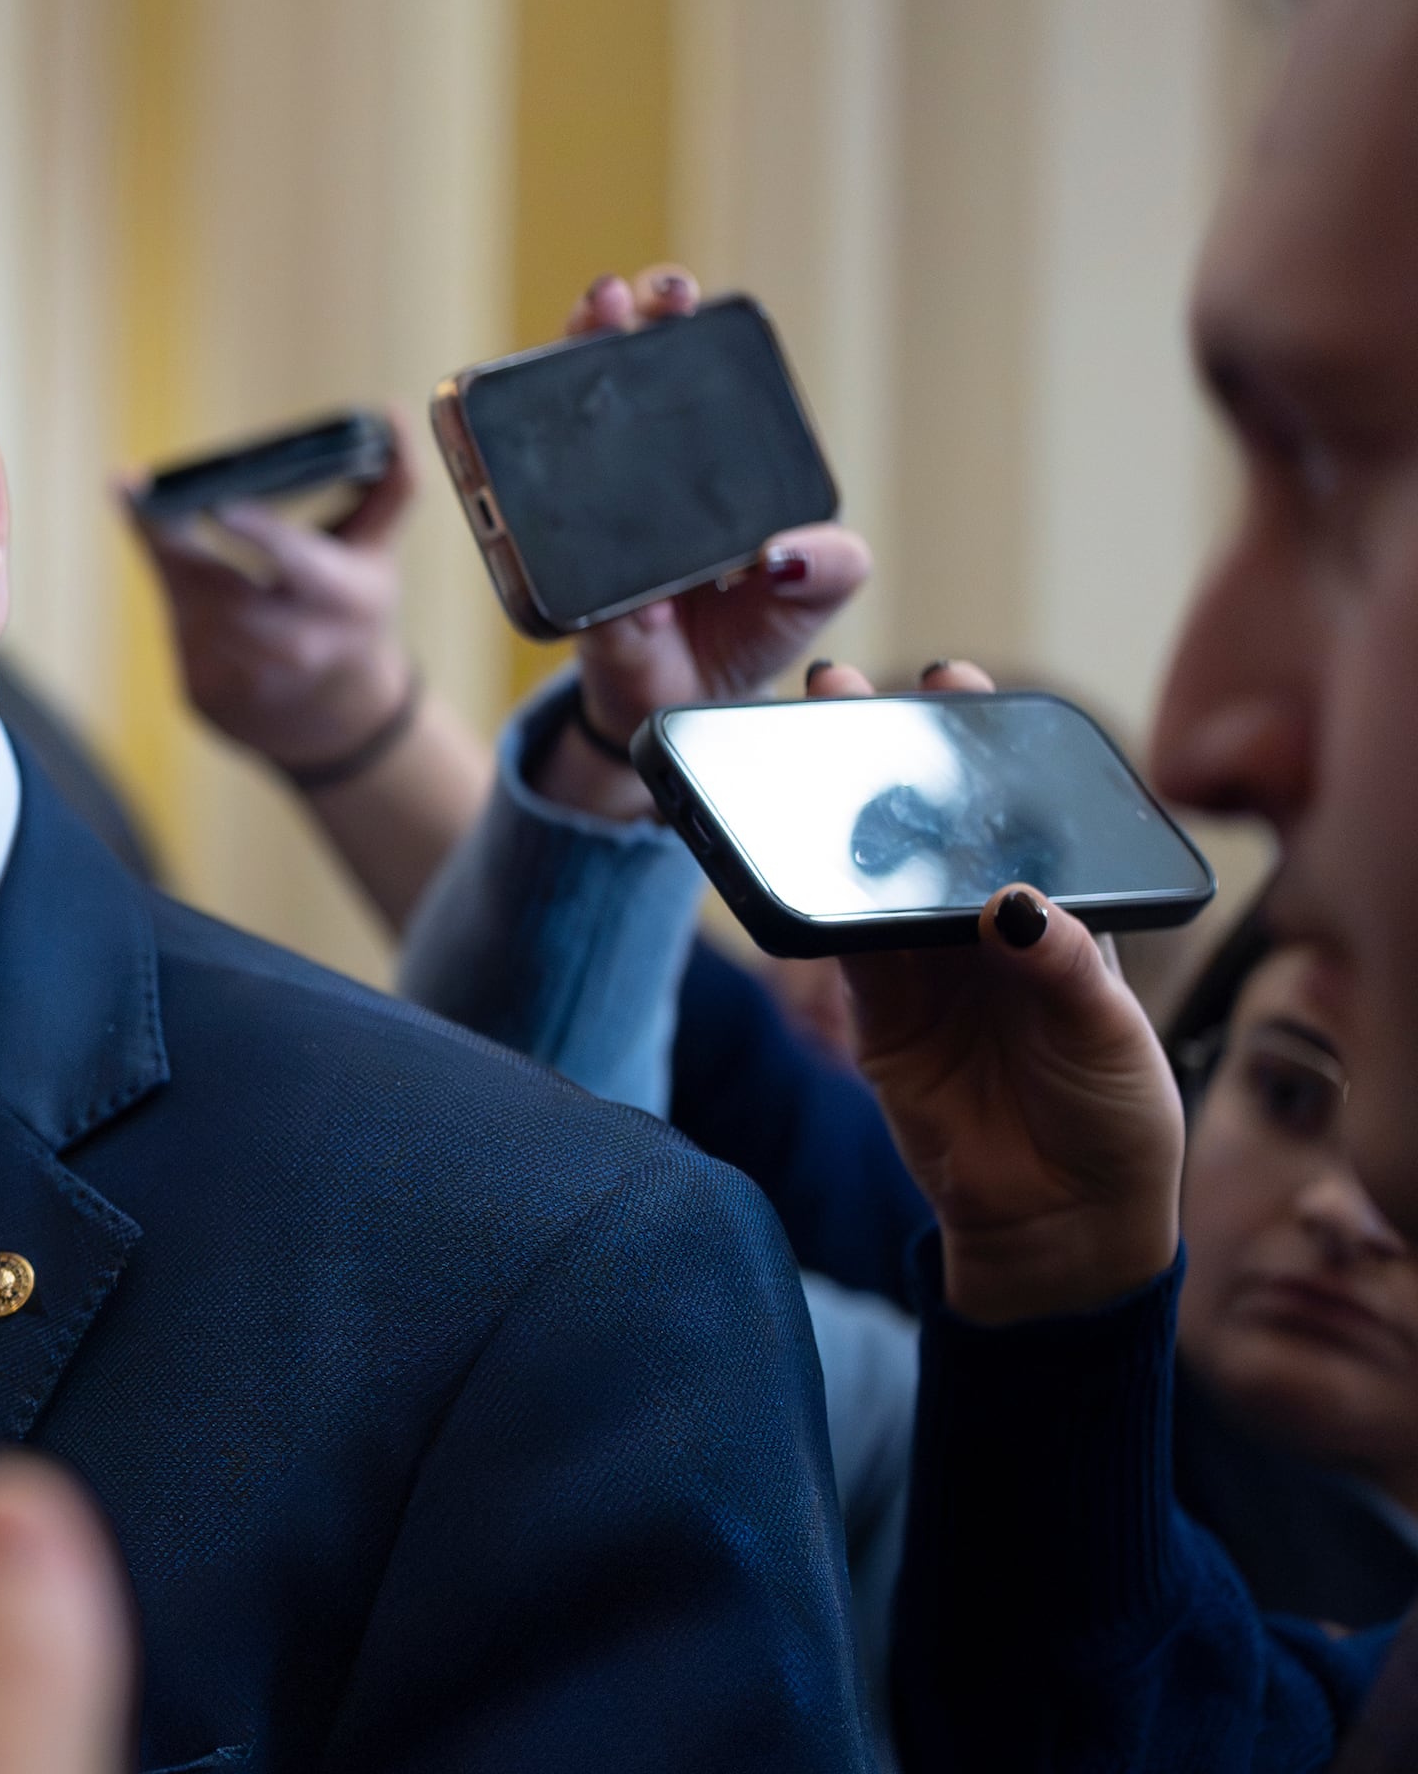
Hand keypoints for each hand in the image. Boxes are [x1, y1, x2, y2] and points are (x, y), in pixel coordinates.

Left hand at [121, 407, 420, 773]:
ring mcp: (246, 675)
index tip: (216, 503)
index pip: (298, 562)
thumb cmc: (352, 606)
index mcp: (342, 599)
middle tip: (145, 492)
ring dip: (170, 557)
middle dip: (176, 538)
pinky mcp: (204, 691)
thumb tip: (392, 411)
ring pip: (186, 598)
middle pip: (219, 582)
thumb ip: (389, 484)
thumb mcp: (375, 550)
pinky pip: (171, 621)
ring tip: (161, 517)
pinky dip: (170, 588)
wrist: (333, 714)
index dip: (257, 533)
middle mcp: (295, 644)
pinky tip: (176, 569)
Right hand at [535, 268, 869, 820]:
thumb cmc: (741, 638)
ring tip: (590, 323)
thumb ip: (830, 568)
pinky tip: (558, 477)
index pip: (687, 378)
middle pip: (614, 376)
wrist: (675, 707)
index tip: (681, 302)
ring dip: (565, 369)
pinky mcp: (553, 572)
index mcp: (700, 466)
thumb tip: (786, 550)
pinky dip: (548, 511)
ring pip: (560, 427)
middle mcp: (633, 471)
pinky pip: (540, 539)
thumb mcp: (808, 599)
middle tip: (630, 297)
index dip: (680, 329)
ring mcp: (583, 512)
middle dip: (617, 320)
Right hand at [820, 661, 1185, 1322]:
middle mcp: (980, 927)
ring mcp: (921, 967)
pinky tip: (792, 848)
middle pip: (926, 829)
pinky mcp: (874, 1012)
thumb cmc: (1114, 1119)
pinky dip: (811, 900)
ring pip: (869, 871)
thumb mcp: (1114, 1038)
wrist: (1056, 1222)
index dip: (979, 749)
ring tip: (804, 747)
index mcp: (1054, 913)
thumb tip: (1014, 904)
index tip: (953, 684)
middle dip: (884, 757)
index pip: (1013, 814)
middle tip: (842, 689)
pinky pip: (833, 946)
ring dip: (836, 814)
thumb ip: (1066, 969)